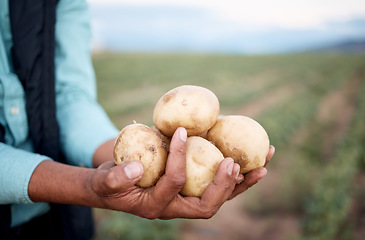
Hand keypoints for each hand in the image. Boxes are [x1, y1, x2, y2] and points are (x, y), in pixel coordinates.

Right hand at [89, 128, 273, 219]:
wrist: (112, 190)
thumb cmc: (107, 185)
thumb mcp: (106, 182)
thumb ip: (117, 178)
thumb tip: (138, 166)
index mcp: (157, 206)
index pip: (174, 182)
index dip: (179, 158)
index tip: (182, 132)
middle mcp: (176, 207)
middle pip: (209, 204)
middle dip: (225, 185)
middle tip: (236, 161)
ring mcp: (186, 199)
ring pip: (220, 196)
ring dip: (243, 182)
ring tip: (264, 163)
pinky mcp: (191, 189)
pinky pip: (216, 184)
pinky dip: (235, 174)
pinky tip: (248, 159)